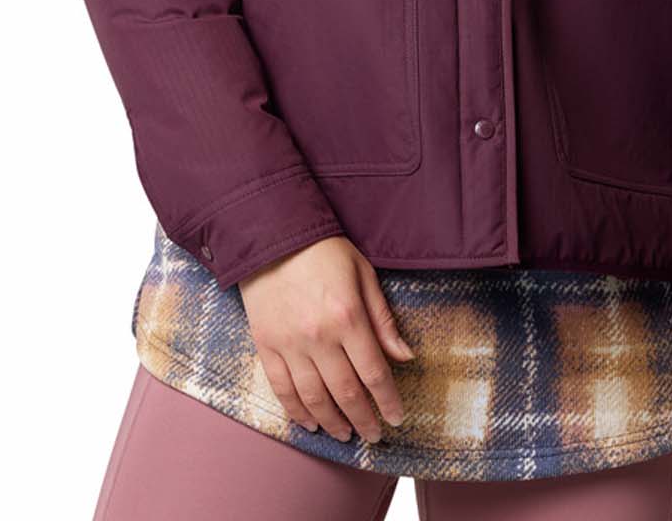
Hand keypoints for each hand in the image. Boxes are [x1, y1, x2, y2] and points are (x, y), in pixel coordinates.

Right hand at [238, 235, 415, 443]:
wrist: (273, 236)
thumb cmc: (323, 251)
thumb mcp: (363, 274)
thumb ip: (383, 319)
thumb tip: (405, 356)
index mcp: (348, 316)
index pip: (374, 372)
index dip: (388, 401)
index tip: (396, 418)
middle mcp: (319, 336)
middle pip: (346, 392)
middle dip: (364, 420)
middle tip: (373, 435)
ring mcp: (290, 343)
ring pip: (314, 398)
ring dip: (332, 422)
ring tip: (345, 434)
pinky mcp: (266, 345)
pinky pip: (282, 389)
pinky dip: (297, 412)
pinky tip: (310, 422)